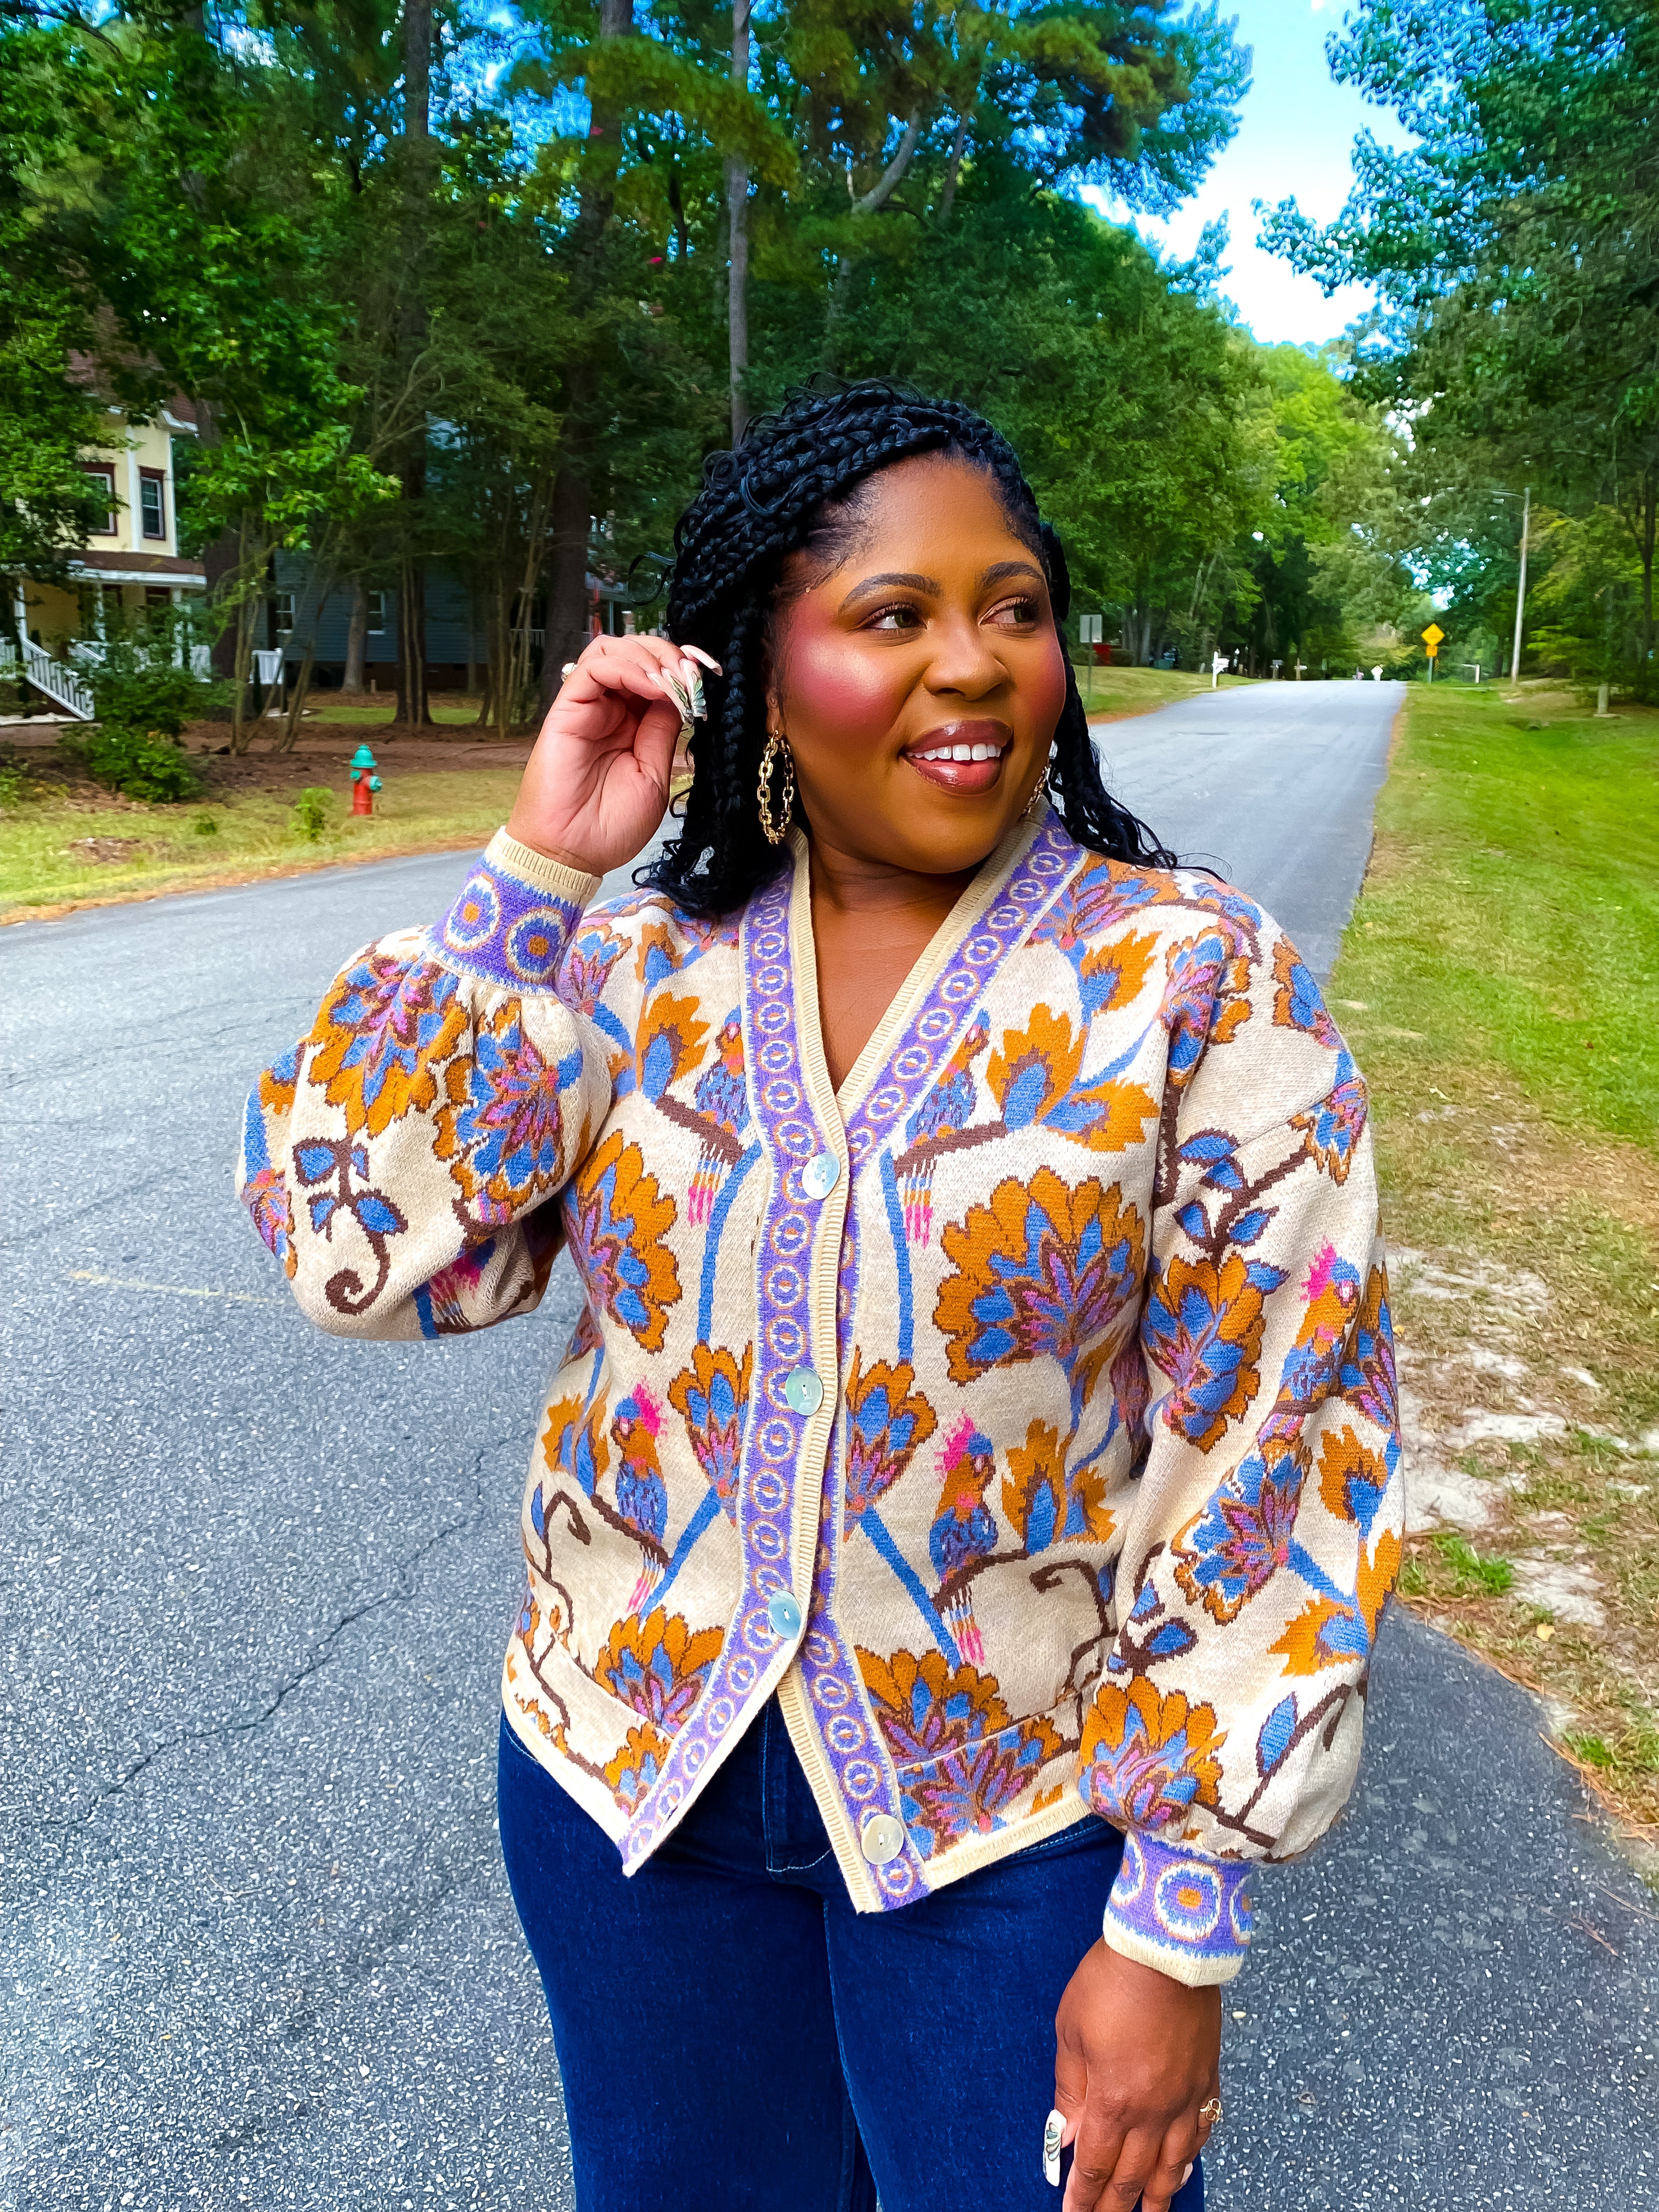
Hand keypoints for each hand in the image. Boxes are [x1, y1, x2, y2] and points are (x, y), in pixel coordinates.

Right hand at [505, 635, 719, 878]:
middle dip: (668, 654)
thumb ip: (663, 732)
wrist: (573, 854)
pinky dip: (626, 668)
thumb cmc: (611, 826)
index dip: (681, 666)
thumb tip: (678, 693)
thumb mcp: (654, 775)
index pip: (655, 674)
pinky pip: (594, 669)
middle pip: (635, 652)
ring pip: (612, 650)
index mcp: (633, 723)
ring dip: (648, 655)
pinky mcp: (567, 709)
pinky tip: (650, 685)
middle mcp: (610, 708)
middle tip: (691, 673)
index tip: (707, 673)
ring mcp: (588, 707)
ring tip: (671, 679)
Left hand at [1054, 1940, 1220, 2211]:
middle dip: (1116, 2206)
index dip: (1084, 2196)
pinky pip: (1202, 2131)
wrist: (1168, 1946)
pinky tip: (1184, 2166)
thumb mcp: (1072, 2030)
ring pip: (1173, 2164)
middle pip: (1133, 2174)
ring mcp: (1186, 2096)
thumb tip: (1064, 2134)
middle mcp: (1154, 2109)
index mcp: (1114, 2099)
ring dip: (1159, 2195)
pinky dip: (1191, 2157)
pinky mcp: (1207, 2078)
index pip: (1095, 2163)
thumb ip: (1070, 2089)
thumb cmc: (1114, 1979)